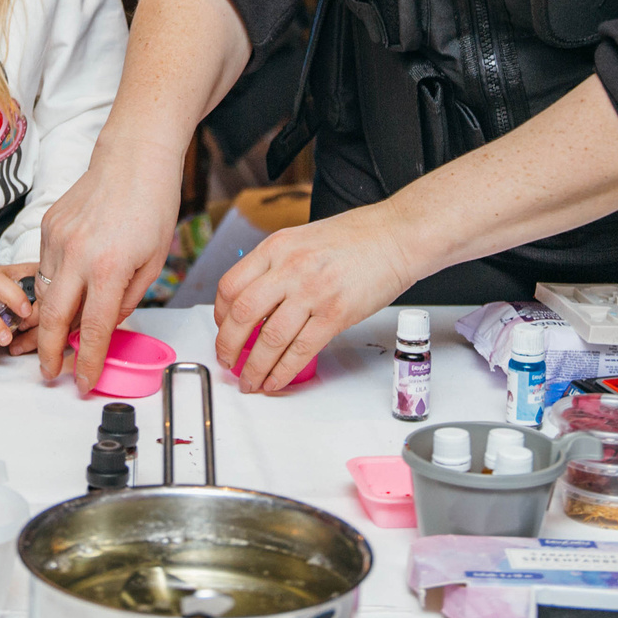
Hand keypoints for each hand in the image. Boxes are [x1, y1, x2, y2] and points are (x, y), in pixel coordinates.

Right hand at [35, 140, 183, 392]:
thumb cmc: (153, 205)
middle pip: (50, 319)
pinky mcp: (47, 226)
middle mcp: (75, 255)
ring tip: (54, 338)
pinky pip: (44, 267)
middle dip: (47, 352)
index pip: (90, 330)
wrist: (134, 157)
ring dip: (47, 320)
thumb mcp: (153, 262)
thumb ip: (126, 299)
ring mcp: (56, 239)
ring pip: (42, 293)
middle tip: (50, 372)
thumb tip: (105, 324)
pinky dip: (52, 285)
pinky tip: (64, 291)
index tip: (82, 381)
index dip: (85, 362)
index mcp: (108, 268)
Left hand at [213, 203, 425, 392]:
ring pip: (268, 339)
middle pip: (241, 314)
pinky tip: (276, 381)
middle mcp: (290, 268)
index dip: (219, 315)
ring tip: (250, 381)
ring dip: (254, 367)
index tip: (222, 329)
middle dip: (228, 346)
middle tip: (227, 362)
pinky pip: (301, 350)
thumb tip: (258, 301)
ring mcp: (313, 291)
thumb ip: (278, 265)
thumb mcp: (303, 239)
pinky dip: (283, 371)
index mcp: (277, 247)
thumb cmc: (357, 236)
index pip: (230, 285)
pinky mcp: (336, 314)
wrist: (398, 236)